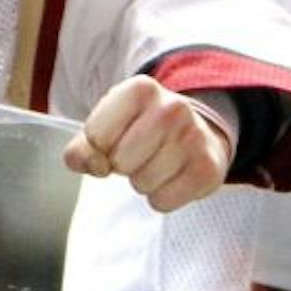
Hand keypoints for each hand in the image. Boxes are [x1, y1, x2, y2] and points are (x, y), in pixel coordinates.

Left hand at [68, 75, 233, 211]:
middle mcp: (171, 107)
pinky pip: (163, 201)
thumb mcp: (107, 127)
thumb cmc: (141, 130)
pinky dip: (161, 198)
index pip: (95, 136)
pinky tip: (172, 177)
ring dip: (142, 182)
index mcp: (139, 89)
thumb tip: (93, 164)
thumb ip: (82, 148)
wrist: (196, 132)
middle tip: (138, 154)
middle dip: (122, 166)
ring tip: (157, 163)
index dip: (99, 147)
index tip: (114, 139)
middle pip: (120, 162)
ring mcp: (194, 137)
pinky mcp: (208, 168)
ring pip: (142, 184)